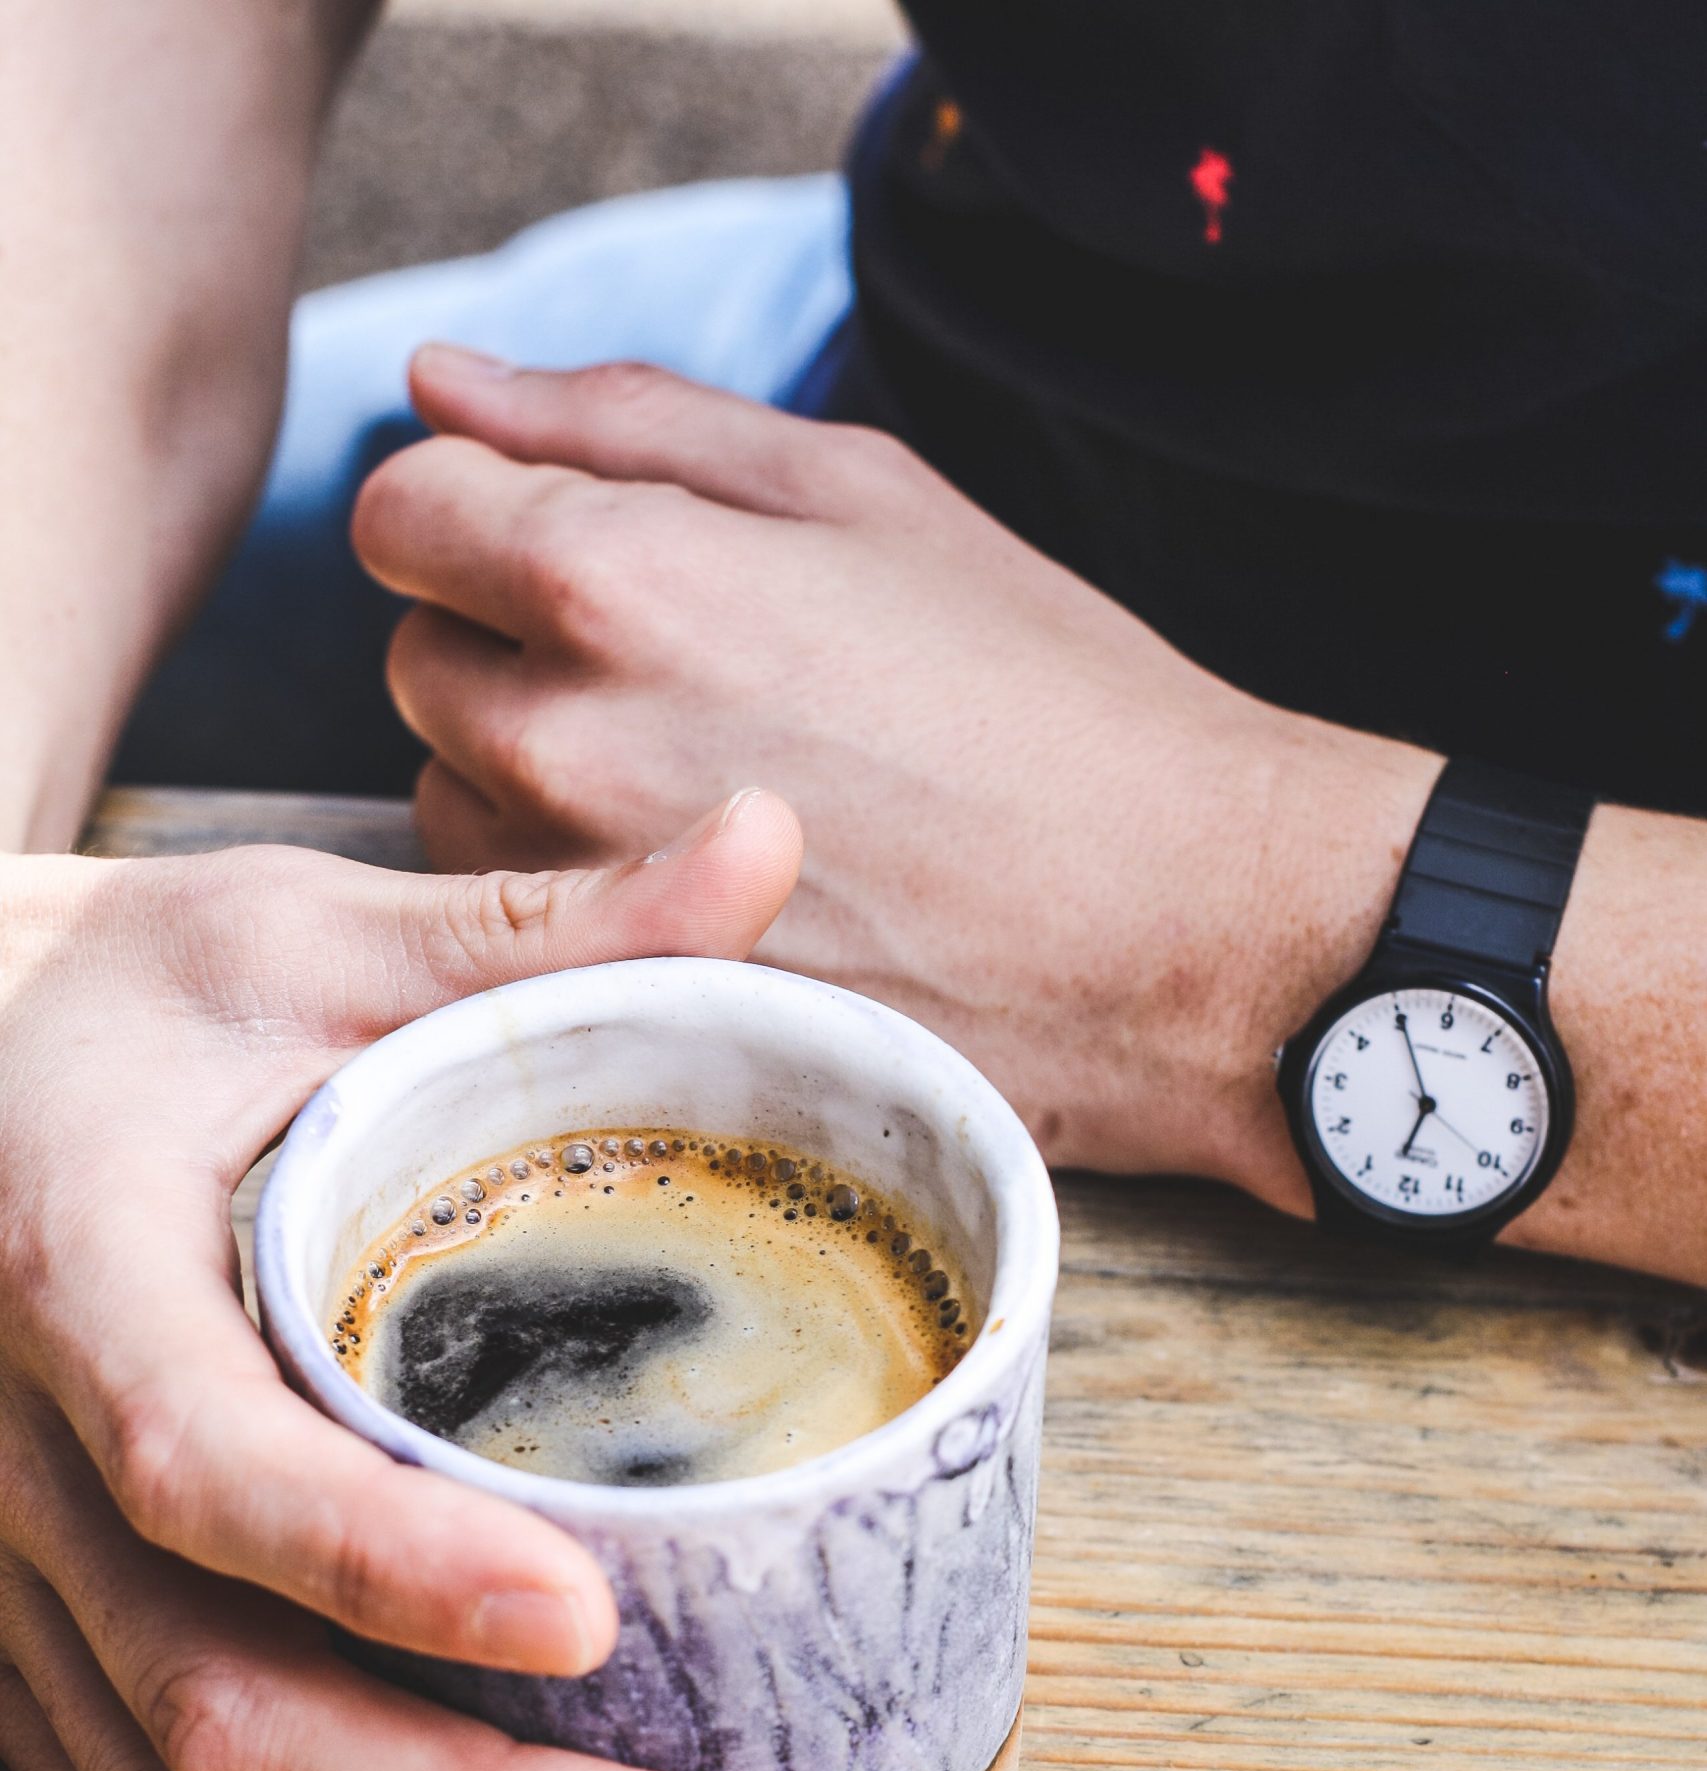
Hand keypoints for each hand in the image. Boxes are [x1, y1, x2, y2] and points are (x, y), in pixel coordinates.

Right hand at [0, 790, 801, 1770]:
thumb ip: (529, 930)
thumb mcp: (299, 934)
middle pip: (217, 1695)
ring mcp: (8, 1591)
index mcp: (77, 1270)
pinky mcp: (27, 1659)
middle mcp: (14, 1466)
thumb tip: (775, 837)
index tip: (590, 1615)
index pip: (213, 1456)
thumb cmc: (123, 1000)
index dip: (386, 1561)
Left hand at [356, 348, 1439, 1194]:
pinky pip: (519, 936)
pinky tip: (716, 893)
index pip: (404, 513)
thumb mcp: (865, 494)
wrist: (1176, 932)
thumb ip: (625, 422)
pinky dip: (576, 903)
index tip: (568, 546)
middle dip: (513, 648)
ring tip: (712, 792)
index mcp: (617, 575)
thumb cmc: (1042, 698)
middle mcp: (566, 740)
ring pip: (456, 804)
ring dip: (533, 782)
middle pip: (419, 662)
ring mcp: (585, 901)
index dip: (476, 516)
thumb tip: (439, 380)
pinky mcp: (626, 1013)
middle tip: (685, 676)